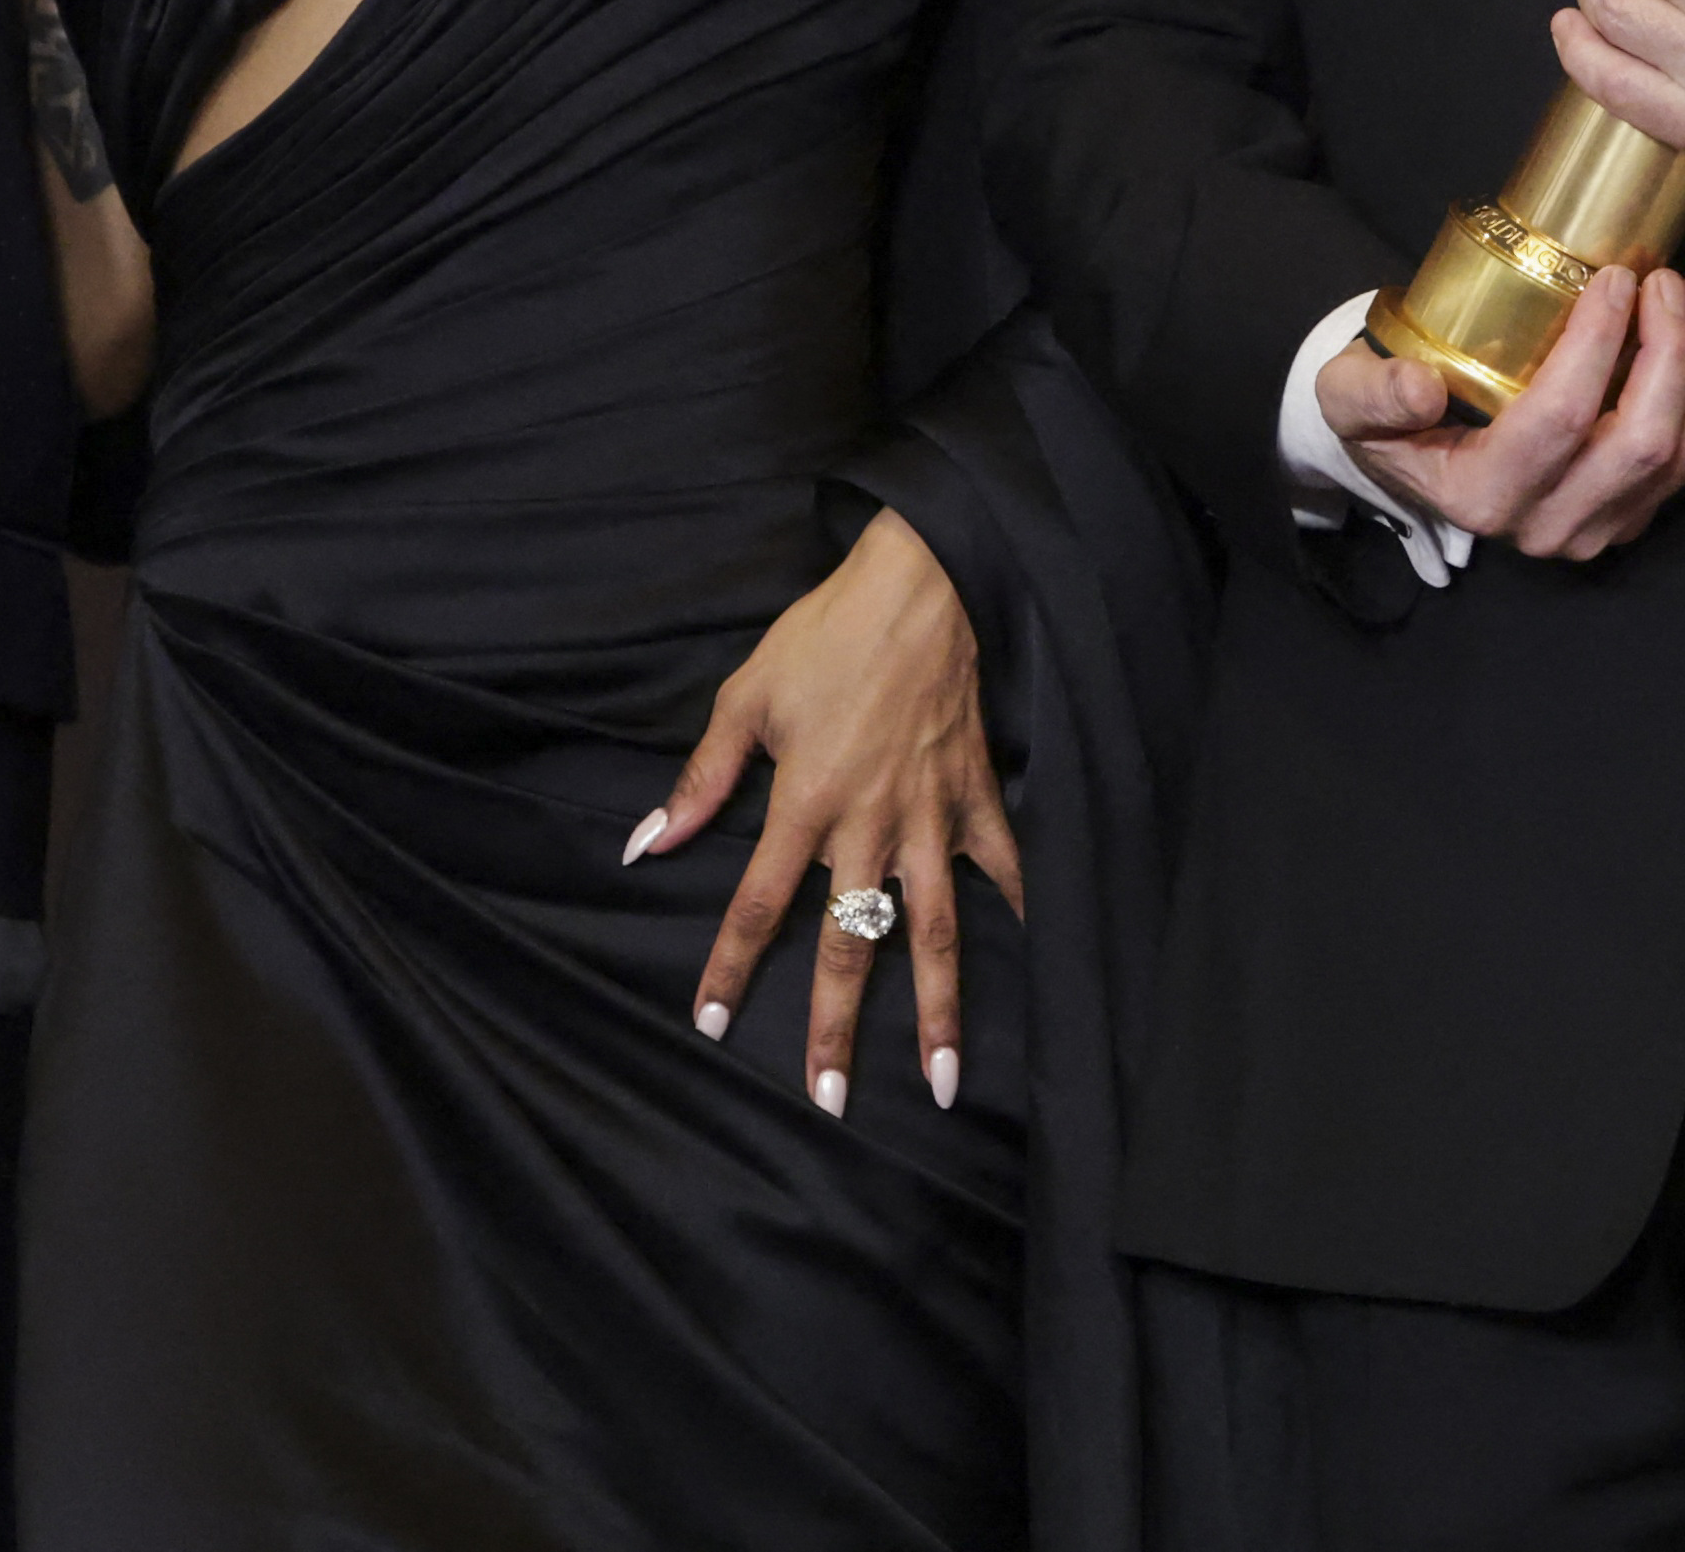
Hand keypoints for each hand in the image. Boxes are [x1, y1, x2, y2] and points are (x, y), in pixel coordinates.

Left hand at [636, 510, 1021, 1115]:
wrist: (919, 585)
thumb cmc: (825, 637)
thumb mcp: (746, 698)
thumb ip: (701, 780)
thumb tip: (649, 841)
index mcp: (804, 800)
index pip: (760, 904)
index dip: (731, 966)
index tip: (710, 1025)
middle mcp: (868, 824)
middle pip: (848, 942)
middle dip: (836, 1025)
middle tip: (832, 1099)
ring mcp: (930, 817)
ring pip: (935, 929)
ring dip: (938, 1007)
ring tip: (945, 1079)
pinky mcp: (975, 795)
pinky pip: (1004, 865)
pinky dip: (1021, 909)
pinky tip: (1035, 959)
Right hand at [1313, 261, 1684, 558]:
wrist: (1408, 455)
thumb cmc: (1382, 409)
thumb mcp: (1350, 396)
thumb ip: (1373, 392)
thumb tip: (1422, 388)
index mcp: (1482, 497)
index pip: (1561, 418)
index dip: (1599, 343)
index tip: (1615, 276)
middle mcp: (1546, 528)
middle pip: (1641, 442)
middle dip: (1669, 351)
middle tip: (1665, 278)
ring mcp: (1595, 530)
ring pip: (1680, 453)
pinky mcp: (1628, 517)